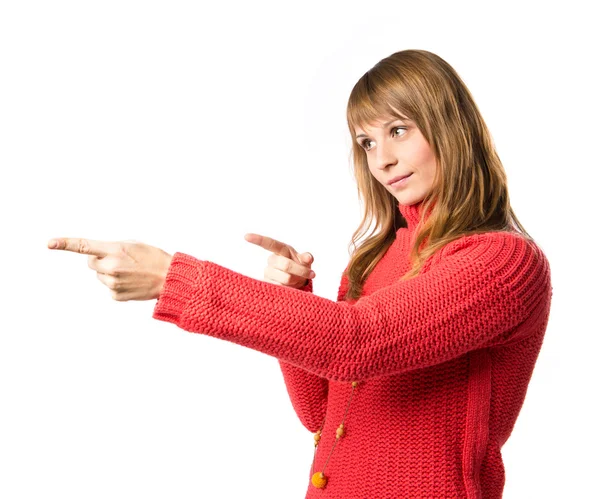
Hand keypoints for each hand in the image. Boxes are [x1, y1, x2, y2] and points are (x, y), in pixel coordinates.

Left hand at [47, 237, 172, 300]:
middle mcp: (111, 267)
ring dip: (109, 273)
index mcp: (115, 250)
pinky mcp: (116, 295)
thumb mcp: (134, 244)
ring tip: (130, 272)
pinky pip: (109, 287)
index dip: (65, 244)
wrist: (169, 278)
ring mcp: (113, 283)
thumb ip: (113, 247)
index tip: (50, 243)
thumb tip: (97, 255)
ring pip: (100, 276)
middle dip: (100, 260)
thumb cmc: (153, 258)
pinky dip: (117, 285)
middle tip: (120, 260)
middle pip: (91, 263)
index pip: (84, 246)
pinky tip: (132, 282)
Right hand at [244, 233, 314, 288]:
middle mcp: (271, 260)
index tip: (246, 236)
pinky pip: (281, 288)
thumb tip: (308, 258)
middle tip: (311, 274)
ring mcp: (268, 273)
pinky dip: (291, 288)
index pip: (268, 243)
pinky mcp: (268, 285)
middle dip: (301, 271)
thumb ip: (307, 258)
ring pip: (285, 279)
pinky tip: (291, 286)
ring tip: (298, 279)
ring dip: (297, 281)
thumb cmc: (301, 267)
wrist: (298, 282)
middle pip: (286, 265)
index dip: (257, 239)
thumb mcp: (305, 260)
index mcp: (280, 250)